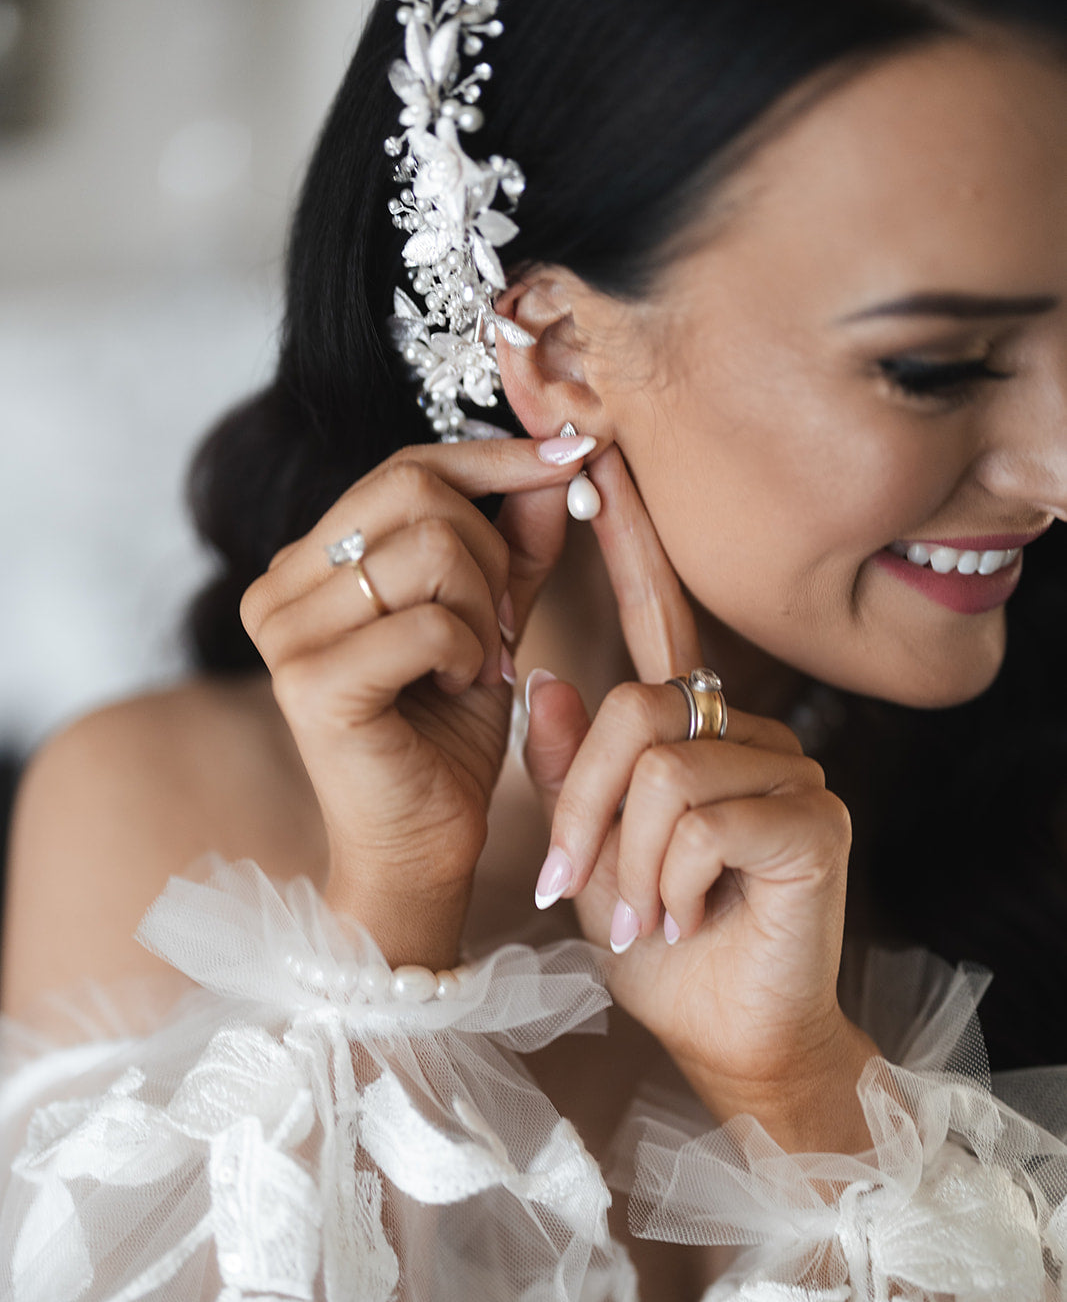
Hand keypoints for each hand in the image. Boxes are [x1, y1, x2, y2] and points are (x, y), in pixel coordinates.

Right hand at [241, 434, 592, 966]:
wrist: (422, 847)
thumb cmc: (447, 736)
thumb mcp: (490, 621)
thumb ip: (515, 545)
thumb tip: (558, 461)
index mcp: (305, 563)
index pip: (405, 467)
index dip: (496, 457)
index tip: (573, 453)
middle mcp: (277, 586)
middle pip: (415, 491)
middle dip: (491, 551)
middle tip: (500, 625)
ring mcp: (284, 634)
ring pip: (429, 550)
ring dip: (483, 609)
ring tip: (474, 664)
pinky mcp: (310, 683)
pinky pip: (428, 622)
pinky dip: (468, 653)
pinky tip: (459, 691)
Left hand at [525, 448, 877, 1149]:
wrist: (722, 1032)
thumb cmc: (659, 942)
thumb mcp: (590, 853)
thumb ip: (568, 771)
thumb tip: (547, 679)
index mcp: (693, 732)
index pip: (664, 618)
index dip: (634, 540)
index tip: (601, 462)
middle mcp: (750, 732)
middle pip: (633, 708)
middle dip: (581, 808)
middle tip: (567, 886)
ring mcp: (791, 770)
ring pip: (662, 766)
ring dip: (628, 862)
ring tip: (642, 918)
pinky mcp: (814, 820)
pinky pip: (702, 815)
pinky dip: (668, 880)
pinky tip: (682, 921)